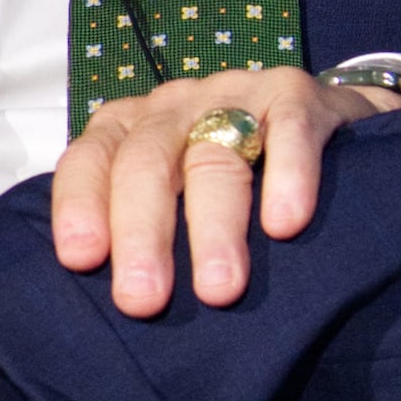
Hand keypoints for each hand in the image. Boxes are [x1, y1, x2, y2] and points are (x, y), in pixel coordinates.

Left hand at [53, 65, 400, 315]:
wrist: (320, 117)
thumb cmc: (224, 172)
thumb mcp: (168, 190)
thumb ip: (135, 229)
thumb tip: (117, 307)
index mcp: (126, 129)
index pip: (88, 161)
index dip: (80, 206)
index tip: (81, 259)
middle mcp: (172, 107)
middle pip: (145, 164)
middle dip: (142, 234)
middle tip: (143, 299)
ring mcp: (233, 95)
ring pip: (214, 159)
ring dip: (213, 228)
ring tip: (218, 289)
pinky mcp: (295, 93)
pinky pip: (290, 131)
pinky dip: (287, 177)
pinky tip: (285, 225)